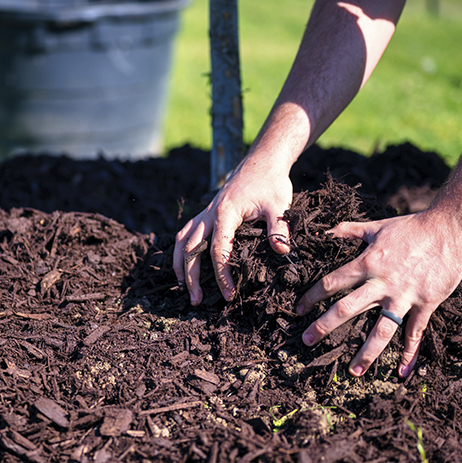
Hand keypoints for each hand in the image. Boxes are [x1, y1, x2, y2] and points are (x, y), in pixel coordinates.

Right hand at [173, 156, 293, 304]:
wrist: (262, 161)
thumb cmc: (271, 183)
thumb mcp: (279, 205)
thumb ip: (279, 228)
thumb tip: (281, 251)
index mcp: (225, 213)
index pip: (218, 250)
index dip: (221, 275)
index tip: (229, 294)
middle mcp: (209, 213)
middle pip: (191, 249)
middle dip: (191, 276)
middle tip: (196, 301)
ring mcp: (205, 212)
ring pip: (182, 240)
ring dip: (180, 265)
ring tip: (183, 287)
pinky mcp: (206, 212)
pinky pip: (186, 232)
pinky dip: (181, 250)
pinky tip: (184, 264)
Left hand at [296, 210, 461, 377]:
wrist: (450, 229)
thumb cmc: (412, 227)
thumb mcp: (376, 226)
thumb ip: (349, 230)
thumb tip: (326, 231)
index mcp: (367, 263)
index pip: (332, 283)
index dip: (312, 296)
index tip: (299, 309)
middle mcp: (382, 283)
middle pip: (347, 309)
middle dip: (324, 326)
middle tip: (307, 341)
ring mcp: (404, 296)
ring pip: (381, 330)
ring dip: (366, 352)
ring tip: (354, 371)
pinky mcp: (426, 303)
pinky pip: (415, 332)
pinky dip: (409, 353)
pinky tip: (402, 371)